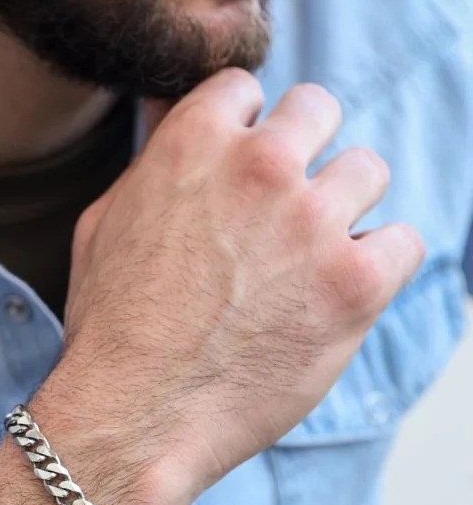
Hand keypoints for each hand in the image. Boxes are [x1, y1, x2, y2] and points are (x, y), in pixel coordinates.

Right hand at [47, 69, 422, 504]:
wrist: (134, 414)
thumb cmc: (111, 326)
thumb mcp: (102, 224)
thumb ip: (152, 166)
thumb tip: (176, 124)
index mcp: (193, 143)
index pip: (247, 90)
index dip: (244, 130)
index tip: (243, 168)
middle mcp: (260, 168)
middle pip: (318, 110)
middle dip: (301, 152)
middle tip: (281, 208)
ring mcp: (311, 224)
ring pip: (367, 170)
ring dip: (341, 207)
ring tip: (307, 259)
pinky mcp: (353, 285)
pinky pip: (401, 243)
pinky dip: (377, 266)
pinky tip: (335, 295)